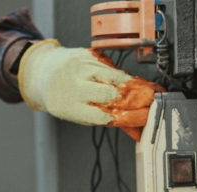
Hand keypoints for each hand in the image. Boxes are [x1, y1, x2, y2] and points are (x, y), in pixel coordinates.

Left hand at [18, 39, 163, 140]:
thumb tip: (137, 130)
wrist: (44, 72)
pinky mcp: (88, 55)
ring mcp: (82, 68)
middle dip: (136, 99)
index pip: (106, 116)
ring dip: (135, 85)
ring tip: (149, 91)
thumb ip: (109, 121)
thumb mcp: (81, 115)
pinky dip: (124, 74)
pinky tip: (132, 80)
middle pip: (113, 94)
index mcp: (72, 108)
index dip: (129, 117)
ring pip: (116, 77)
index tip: (146, 117)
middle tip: (152, 102)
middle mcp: (75, 86)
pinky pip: (113, 66)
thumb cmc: (65, 98)